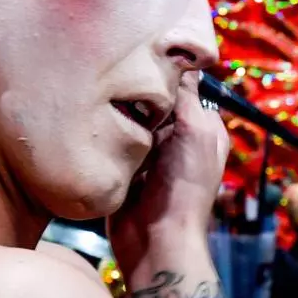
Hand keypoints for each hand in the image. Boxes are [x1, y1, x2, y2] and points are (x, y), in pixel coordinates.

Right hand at [107, 73, 229, 274]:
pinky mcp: (125, 166)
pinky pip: (112, 139)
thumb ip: (186, 96)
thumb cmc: (185, 188)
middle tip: (115, 79)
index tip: (141, 56)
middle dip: (136, 93)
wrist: (157, 241)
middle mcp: (178, 136)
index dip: (164, 72)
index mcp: (203, 126)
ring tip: (101, 101)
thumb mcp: (196, 132)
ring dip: (117, 113)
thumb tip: (179, 61)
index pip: (183, 85)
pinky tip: (94, 123)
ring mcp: (150, 152)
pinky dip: (105, 134)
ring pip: (129, 117)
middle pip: (152, 99)